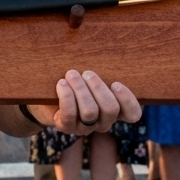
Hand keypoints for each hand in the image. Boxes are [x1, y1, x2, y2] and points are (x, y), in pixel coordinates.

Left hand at [27, 70, 141, 135]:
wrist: (46, 95)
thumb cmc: (74, 82)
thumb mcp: (89, 77)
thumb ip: (100, 72)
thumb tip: (105, 51)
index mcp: (114, 109)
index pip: (132, 114)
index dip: (128, 100)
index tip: (116, 83)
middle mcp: (103, 121)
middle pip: (110, 109)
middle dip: (99, 89)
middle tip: (87, 73)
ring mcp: (85, 127)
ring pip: (90, 112)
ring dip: (80, 90)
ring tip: (71, 74)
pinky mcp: (66, 126)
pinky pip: (69, 114)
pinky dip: (66, 97)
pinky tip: (61, 84)